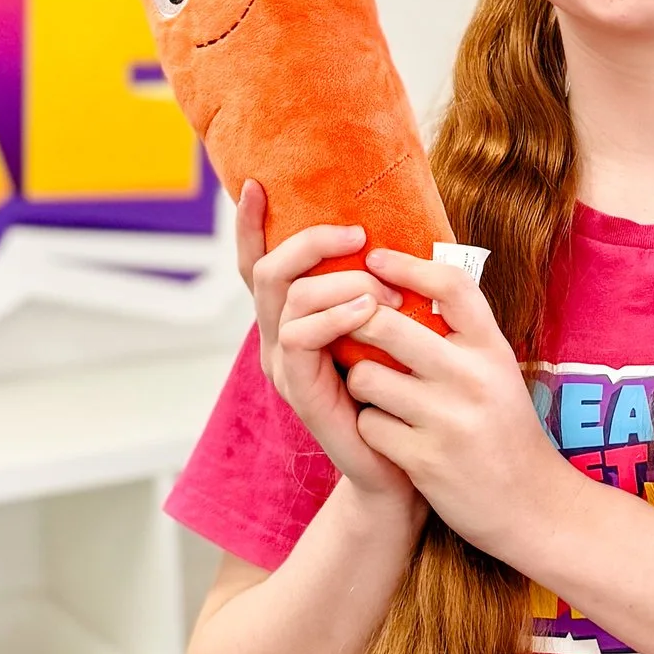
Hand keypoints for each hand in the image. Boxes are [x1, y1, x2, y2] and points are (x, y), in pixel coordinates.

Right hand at [236, 181, 416, 506]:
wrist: (402, 469)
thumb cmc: (401, 395)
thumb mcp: (388, 331)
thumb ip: (374, 290)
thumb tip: (390, 236)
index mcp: (294, 321)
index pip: (261, 265)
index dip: (252, 226)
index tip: (258, 184)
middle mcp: (278, 339)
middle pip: (268, 270)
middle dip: (311, 241)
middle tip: (358, 234)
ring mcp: (284, 366)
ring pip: (287, 298)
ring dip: (340, 280)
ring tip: (385, 290)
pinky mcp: (298, 390)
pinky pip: (299, 337)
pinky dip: (336, 315)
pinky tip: (371, 311)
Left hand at [340, 248, 579, 567]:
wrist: (534, 507)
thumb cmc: (505, 431)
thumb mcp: (497, 372)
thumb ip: (462, 333)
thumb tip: (411, 280)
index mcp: (493, 348)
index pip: (450, 283)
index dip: (406, 264)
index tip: (374, 257)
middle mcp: (473, 378)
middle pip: (386, 324)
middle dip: (356, 324)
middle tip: (350, 329)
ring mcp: (448, 420)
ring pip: (366, 376)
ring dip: (360, 382)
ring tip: (377, 393)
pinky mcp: (425, 460)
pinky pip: (368, 424)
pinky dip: (370, 426)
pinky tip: (389, 435)